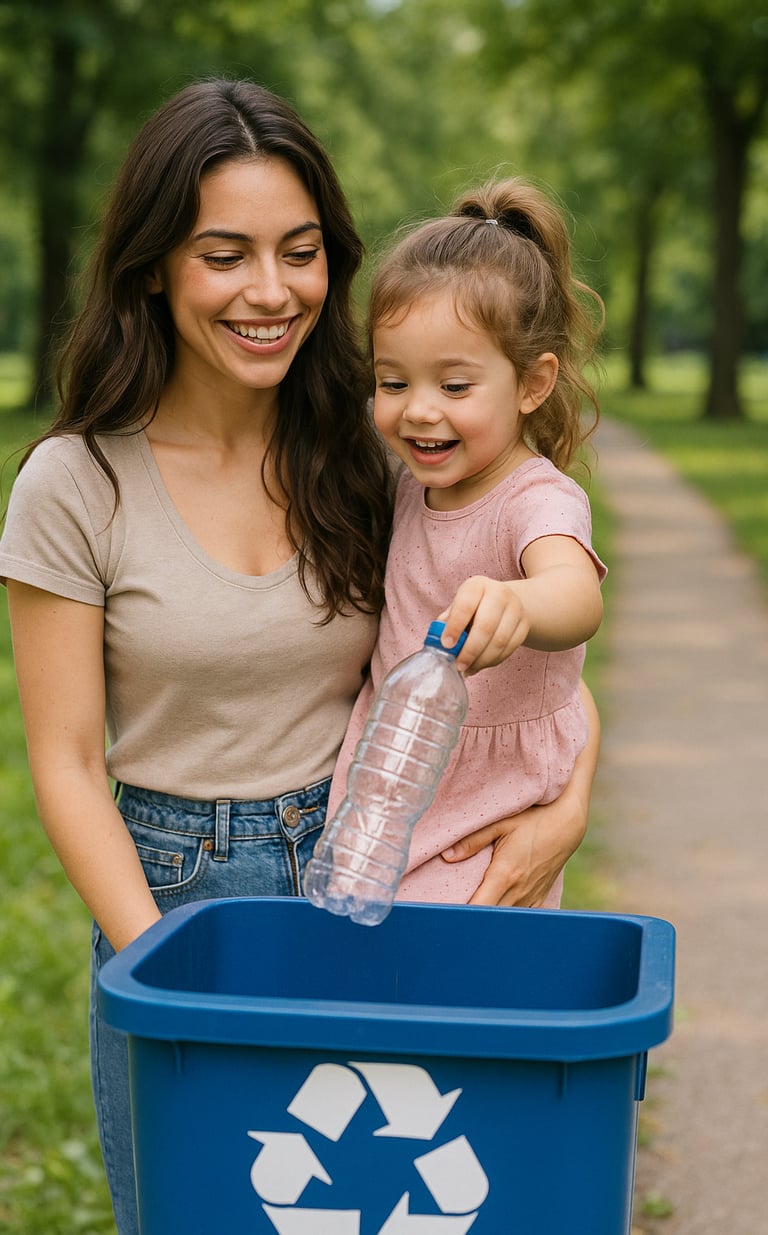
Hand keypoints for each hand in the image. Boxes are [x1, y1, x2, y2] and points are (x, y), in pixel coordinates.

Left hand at [439, 575, 528, 673]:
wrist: (505, 602)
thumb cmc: (474, 607)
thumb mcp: (458, 607)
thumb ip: (447, 623)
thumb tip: (438, 646)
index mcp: (477, 585)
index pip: (465, 606)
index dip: (455, 627)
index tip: (447, 645)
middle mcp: (500, 593)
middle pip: (486, 626)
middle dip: (470, 650)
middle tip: (459, 666)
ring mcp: (516, 609)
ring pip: (500, 641)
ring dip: (482, 660)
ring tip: (468, 669)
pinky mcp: (524, 625)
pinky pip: (509, 649)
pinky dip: (493, 661)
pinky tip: (481, 665)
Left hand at [441, 679, 598, 905]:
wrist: (568, 823)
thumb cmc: (534, 819)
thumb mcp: (501, 823)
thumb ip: (473, 840)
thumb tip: (447, 856)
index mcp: (505, 875)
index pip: (479, 907)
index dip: (462, 917)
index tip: (447, 920)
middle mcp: (518, 892)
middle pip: (490, 919)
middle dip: (472, 922)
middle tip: (452, 922)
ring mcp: (530, 897)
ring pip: (505, 921)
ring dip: (489, 922)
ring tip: (470, 921)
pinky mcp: (539, 898)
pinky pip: (520, 918)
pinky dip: (507, 919)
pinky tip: (496, 917)